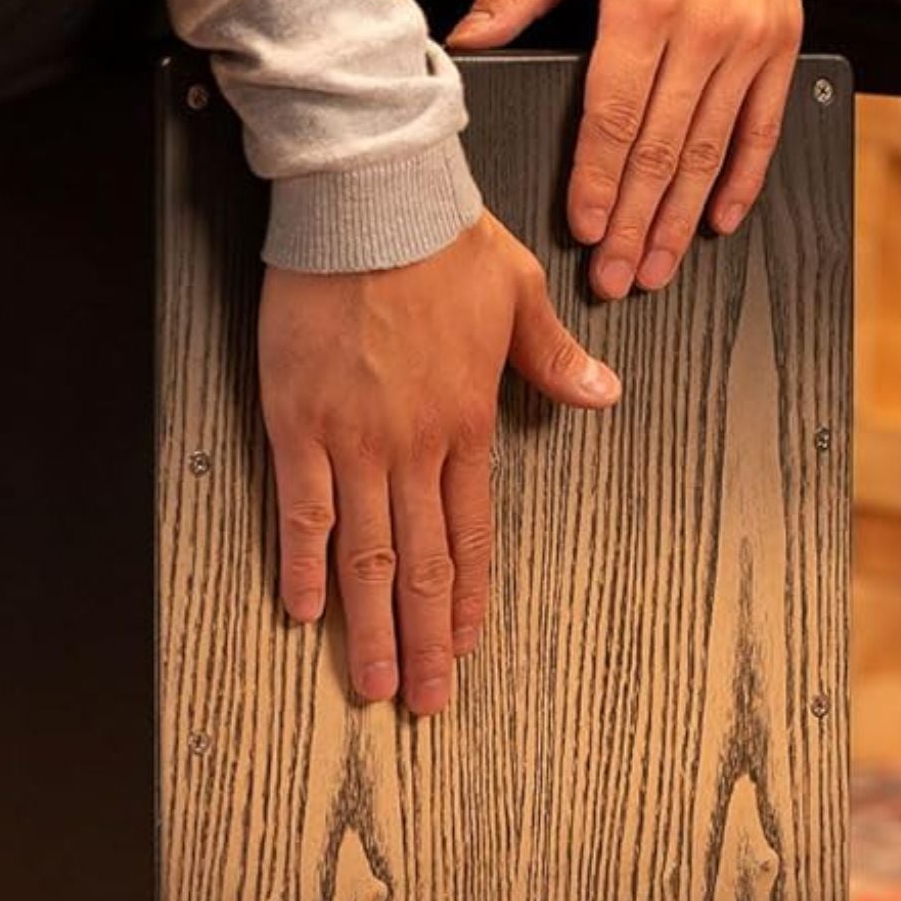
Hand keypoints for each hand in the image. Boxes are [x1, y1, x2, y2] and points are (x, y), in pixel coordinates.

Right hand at [258, 210, 619, 716]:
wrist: (369, 199)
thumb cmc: (440, 238)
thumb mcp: (518, 294)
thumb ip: (554, 357)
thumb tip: (602, 392)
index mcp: (467, 424)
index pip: (472, 536)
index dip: (469, 600)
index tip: (466, 649)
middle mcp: (414, 448)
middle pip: (423, 567)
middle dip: (425, 643)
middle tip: (425, 701)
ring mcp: (355, 442)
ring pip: (367, 556)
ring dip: (371, 627)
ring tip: (370, 683)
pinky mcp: (299, 423)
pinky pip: (302, 511)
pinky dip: (304, 565)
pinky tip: (304, 610)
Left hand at [444, 0, 803, 299]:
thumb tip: (466, 39)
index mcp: (644, 4)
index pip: (615, 116)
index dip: (599, 181)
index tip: (588, 231)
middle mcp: (702, 28)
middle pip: (661, 149)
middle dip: (636, 223)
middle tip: (618, 278)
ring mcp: (748, 41)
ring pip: (710, 151)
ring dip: (681, 218)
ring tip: (659, 267)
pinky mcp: (781, 45)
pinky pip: (761, 128)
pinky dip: (741, 180)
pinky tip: (719, 221)